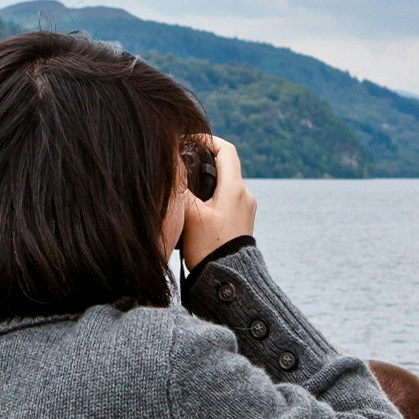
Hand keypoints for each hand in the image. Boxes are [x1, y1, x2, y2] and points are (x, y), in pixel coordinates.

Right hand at [179, 137, 256, 269]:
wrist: (228, 280)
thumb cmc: (209, 248)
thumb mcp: (190, 215)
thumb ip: (182, 189)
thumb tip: (173, 172)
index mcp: (235, 188)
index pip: (226, 150)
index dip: (208, 139)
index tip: (190, 140)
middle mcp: (245, 195)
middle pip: (226, 166)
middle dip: (204, 161)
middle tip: (183, 162)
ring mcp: (246, 210)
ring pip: (226, 184)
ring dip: (207, 181)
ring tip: (185, 188)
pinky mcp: (241, 223)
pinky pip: (227, 200)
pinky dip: (212, 197)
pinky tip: (195, 209)